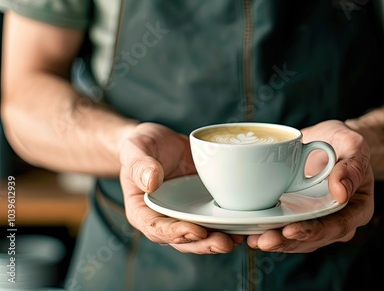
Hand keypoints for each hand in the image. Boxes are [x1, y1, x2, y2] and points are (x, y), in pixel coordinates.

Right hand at [119, 122, 243, 252]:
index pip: (157, 228)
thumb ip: (140, 165)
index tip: (195, 231)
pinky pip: (215, 220)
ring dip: (219, 239)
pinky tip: (245, 226)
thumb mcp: (136, 149)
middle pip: (183, 240)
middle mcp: (165, 219)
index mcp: (142, 211)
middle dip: (204, 244)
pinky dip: (229, 225)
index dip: (175, 233)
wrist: (162, 141)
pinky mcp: (203, 207)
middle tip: (223, 242)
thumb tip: (150, 181)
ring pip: (202, 235)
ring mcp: (186, 215)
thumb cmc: (143, 145)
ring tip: (238, 239)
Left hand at [247, 120, 373, 252]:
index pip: (337, 227)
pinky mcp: (296, 215)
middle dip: (286, 242)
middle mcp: (335, 220)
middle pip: (312, 239)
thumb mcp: (353, 146)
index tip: (291, 230)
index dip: (314, 232)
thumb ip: (352, 166)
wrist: (328, 142)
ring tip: (253, 240)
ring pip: (295, 238)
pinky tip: (247, 231)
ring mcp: (314, 220)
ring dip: (273, 241)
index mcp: (356, 209)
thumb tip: (341, 192)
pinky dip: (265, 229)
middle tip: (264, 240)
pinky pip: (282, 226)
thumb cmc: (344, 143)